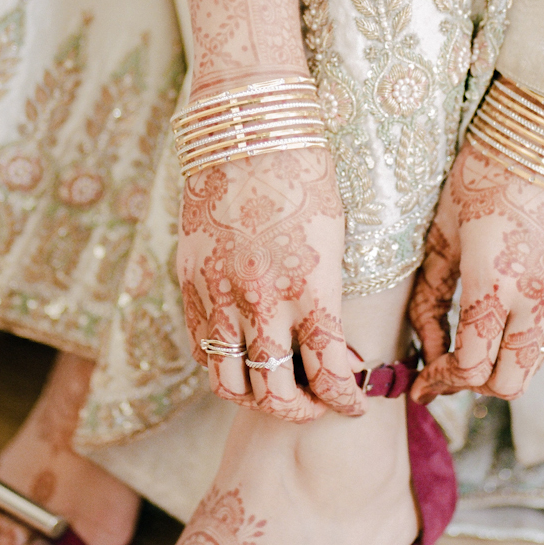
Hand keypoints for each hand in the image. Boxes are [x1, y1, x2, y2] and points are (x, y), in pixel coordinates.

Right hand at [178, 145, 364, 420]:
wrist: (247, 132)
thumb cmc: (304, 177)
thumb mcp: (333, 238)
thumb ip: (326, 297)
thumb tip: (329, 345)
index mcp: (311, 288)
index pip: (331, 373)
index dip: (344, 400)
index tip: (354, 406)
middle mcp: (261, 300)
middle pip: (276, 393)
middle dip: (301, 412)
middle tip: (315, 407)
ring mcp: (219, 294)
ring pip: (230, 383)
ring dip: (255, 400)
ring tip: (274, 393)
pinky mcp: (189, 283)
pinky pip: (203, 348)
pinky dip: (224, 365)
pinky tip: (242, 357)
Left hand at [408, 145, 543, 402]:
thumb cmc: (480, 174)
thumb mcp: (442, 234)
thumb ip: (431, 297)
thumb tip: (427, 347)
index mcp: (493, 283)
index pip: (471, 366)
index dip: (443, 381)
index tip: (424, 381)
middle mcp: (537, 296)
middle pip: (510, 381)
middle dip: (476, 384)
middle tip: (450, 368)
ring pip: (535, 358)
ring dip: (503, 361)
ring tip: (475, 340)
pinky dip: (524, 329)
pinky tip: (504, 304)